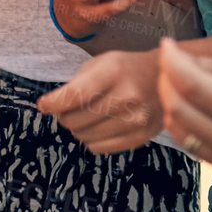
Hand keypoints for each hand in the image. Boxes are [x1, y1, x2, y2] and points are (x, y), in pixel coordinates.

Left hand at [38, 48, 162, 151]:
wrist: (167, 80)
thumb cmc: (127, 69)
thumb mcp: (102, 62)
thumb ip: (77, 83)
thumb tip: (52, 106)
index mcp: (114, 72)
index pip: (75, 94)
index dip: (54, 103)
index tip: (43, 105)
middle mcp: (127, 96)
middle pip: (77, 119)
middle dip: (63, 116)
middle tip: (66, 110)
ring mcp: (136, 119)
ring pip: (85, 136)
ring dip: (77, 129)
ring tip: (84, 117)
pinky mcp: (141, 136)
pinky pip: (100, 148)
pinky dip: (91, 140)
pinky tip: (97, 127)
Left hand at [159, 39, 211, 172]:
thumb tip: (184, 61)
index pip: (193, 86)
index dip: (173, 62)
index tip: (167, 42)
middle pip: (178, 109)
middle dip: (166, 79)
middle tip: (172, 59)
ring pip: (177, 129)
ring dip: (169, 101)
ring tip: (179, 78)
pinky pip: (188, 145)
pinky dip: (179, 122)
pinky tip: (188, 104)